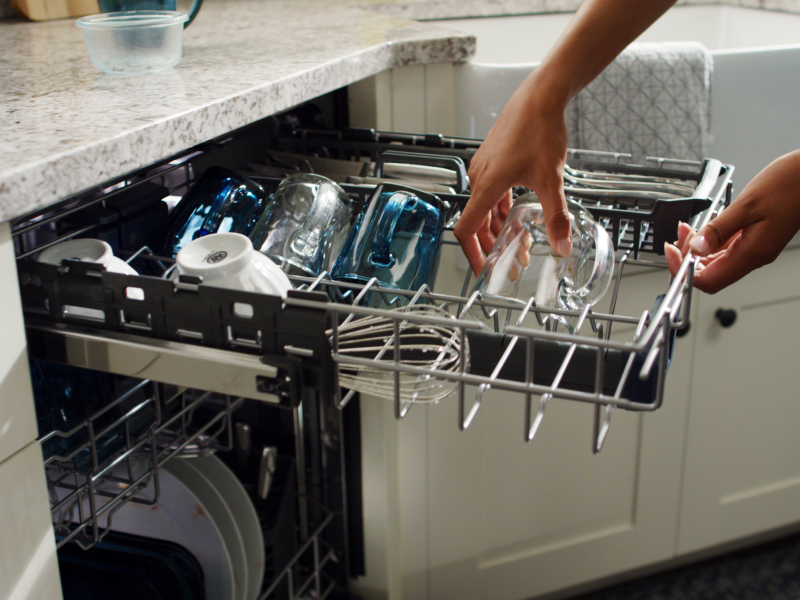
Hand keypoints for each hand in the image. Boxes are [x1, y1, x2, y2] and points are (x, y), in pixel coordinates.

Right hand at [453, 73, 572, 274]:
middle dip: (492, 246)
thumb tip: (562, 245)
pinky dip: (500, 210)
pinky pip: (491, 193)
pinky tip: (517, 215)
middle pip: (477, 223)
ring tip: (518, 243)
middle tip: (510, 262)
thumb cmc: (540, 129)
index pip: (466, 229)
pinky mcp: (493, 160)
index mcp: (487, 185)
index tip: (483, 269)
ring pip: (484, 208)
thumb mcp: (550, 179)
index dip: (472, 254)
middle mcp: (480, 177)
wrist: (541, 96)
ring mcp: (485, 168)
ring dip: (498, 228)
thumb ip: (556, 217)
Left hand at [665, 150, 799, 292]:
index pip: (709, 281)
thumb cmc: (790, 185)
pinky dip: (710, 241)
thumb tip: (696, 248)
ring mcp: (755, 249)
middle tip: (678, 237)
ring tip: (687, 229)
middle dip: (688, 258)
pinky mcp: (755, 239)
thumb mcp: (747, 205)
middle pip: (709, 273)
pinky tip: (704, 227)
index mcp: (752, 253)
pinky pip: (726, 249)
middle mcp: (754, 256)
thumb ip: (718, 229)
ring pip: (716, 261)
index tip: (672, 253)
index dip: (685, 271)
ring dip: (697, 248)